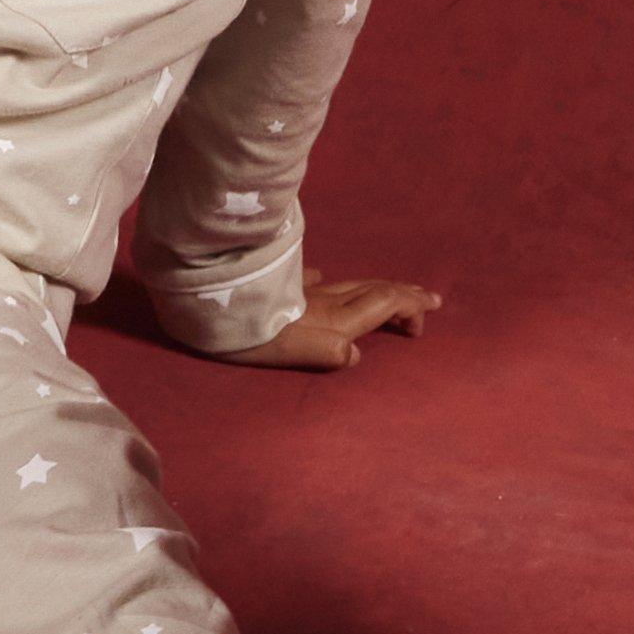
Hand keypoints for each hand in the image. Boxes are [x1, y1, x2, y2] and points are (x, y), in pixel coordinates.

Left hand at [237, 272, 441, 372]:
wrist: (205, 302)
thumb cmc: (246, 335)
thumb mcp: (288, 350)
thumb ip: (325, 352)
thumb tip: (355, 354)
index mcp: (332, 319)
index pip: (382, 304)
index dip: (409, 306)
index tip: (426, 318)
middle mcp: (323, 300)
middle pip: (373, 291)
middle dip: (403, 294)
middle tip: (428, 299)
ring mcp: (301, 291)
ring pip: (350, 286)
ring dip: (377, 289)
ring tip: (392, 292)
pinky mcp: (279, 287)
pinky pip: (312, 282)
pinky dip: (328, 284)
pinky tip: (321, 279)